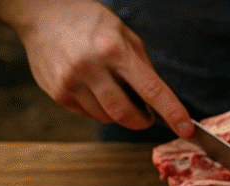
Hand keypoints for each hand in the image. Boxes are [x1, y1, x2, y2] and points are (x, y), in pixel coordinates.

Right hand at [0, 0, 192, 136]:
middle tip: (147, 115)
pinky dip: (98, 108)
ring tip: (115, 92)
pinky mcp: (57, 93)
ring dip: (119, 114)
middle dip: (143, 121)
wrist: (43, 14)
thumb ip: (144, 68)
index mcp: (114, 50)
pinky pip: (88, 114)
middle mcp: (91, 67)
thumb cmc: (89, 22)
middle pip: (126, 114)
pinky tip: (94, 89)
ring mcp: (70, 82)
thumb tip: (161, 101)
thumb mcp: (125, 36)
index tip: (186, 128)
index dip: (172, 112)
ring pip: (107, 117)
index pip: (151, 89)